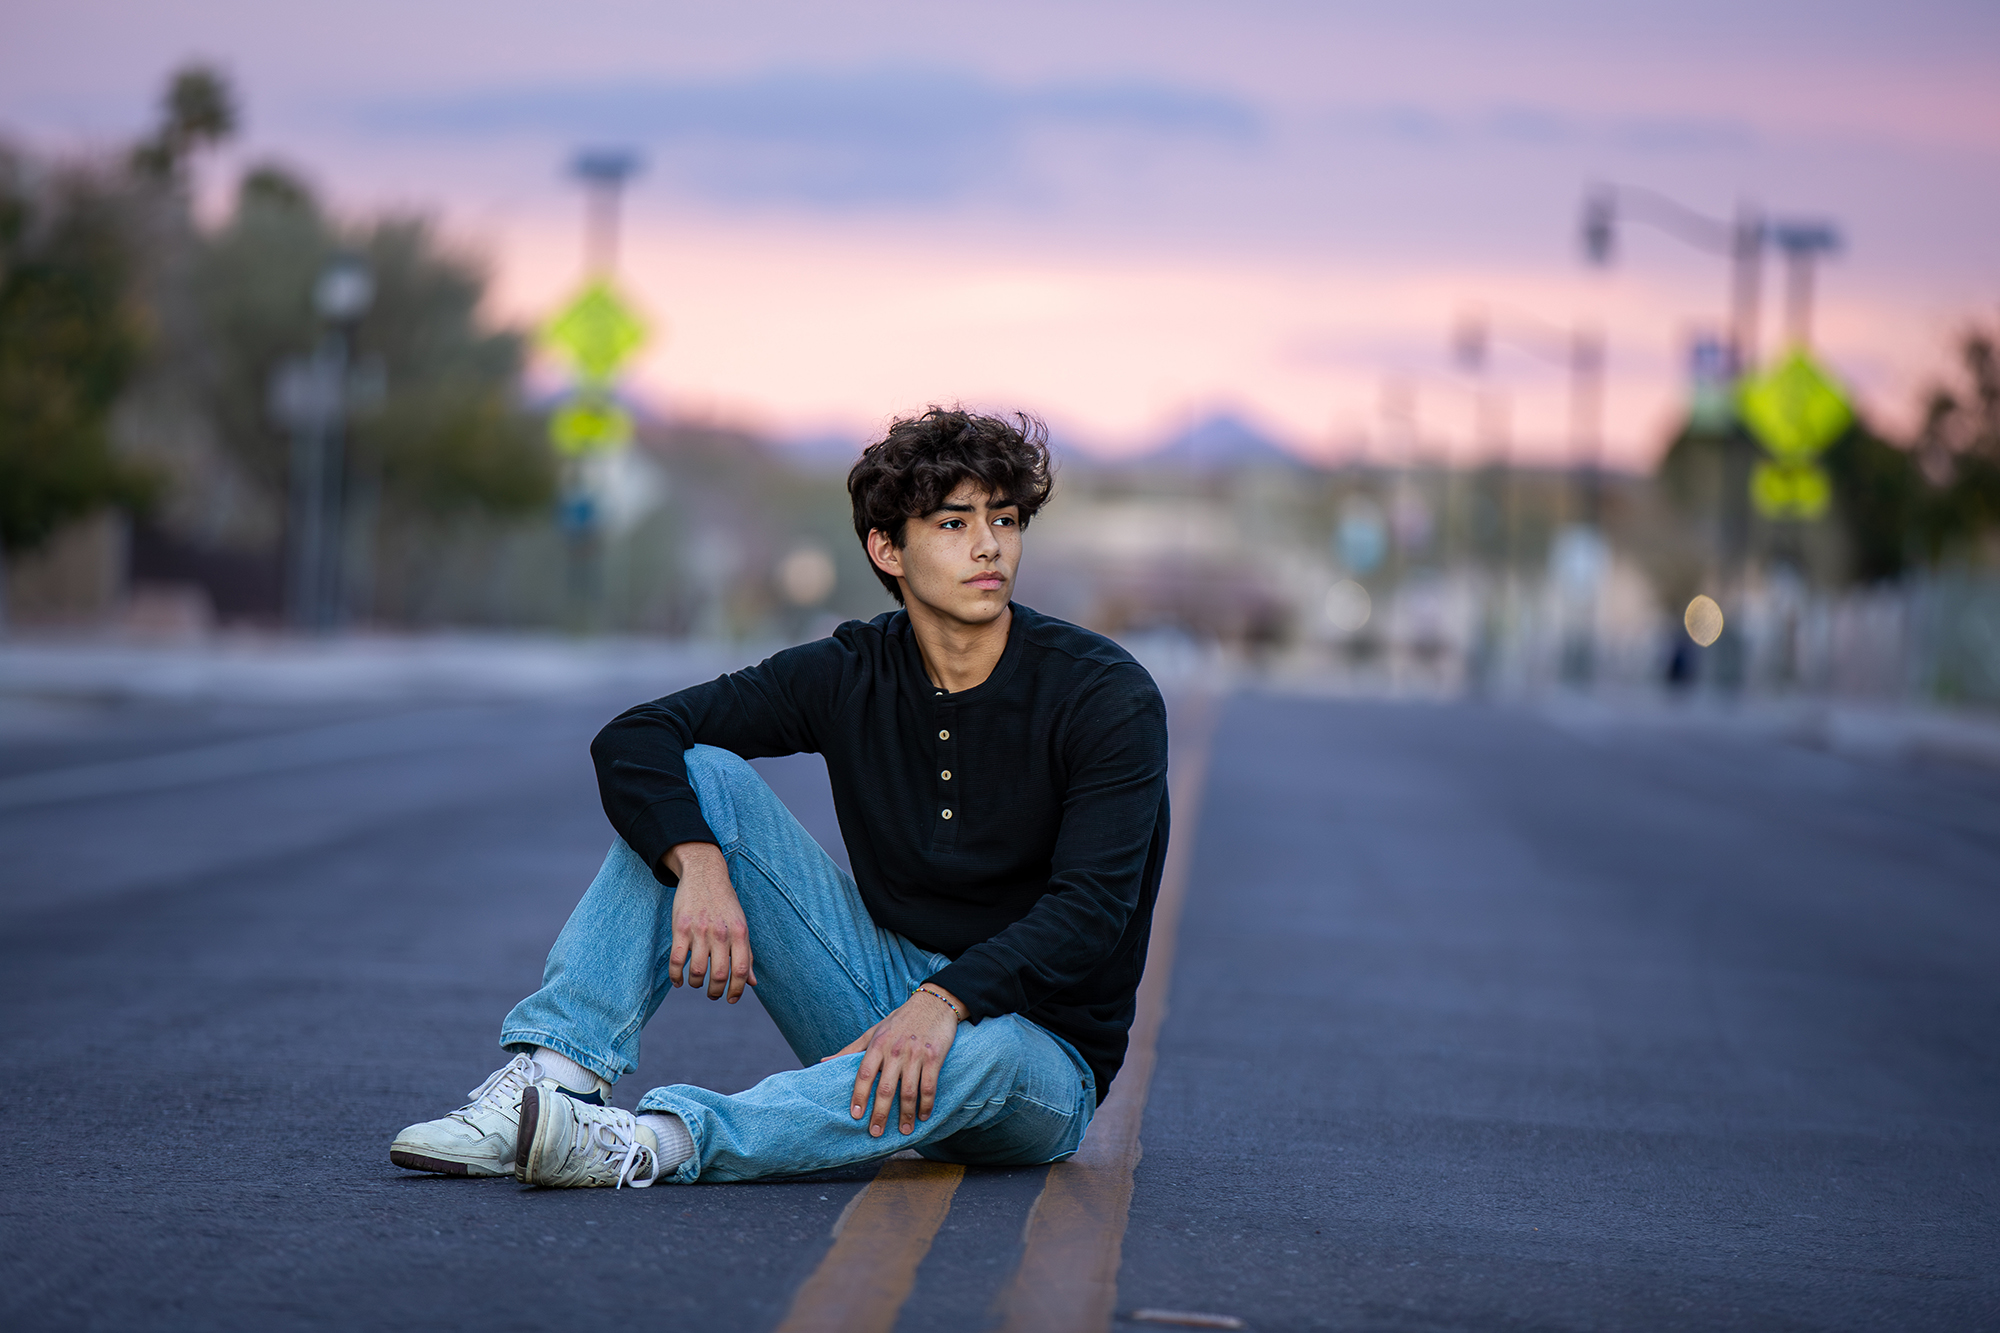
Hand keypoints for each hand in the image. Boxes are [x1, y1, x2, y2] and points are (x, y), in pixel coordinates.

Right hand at [663, 841, 756, 1001]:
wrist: (704, 874)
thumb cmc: (725, 904)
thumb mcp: (741, 925)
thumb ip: (747, 953)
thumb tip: (752, 983)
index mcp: (740, 933)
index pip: (741, 969)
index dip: (737, 990)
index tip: (731, 999)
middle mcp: (721, 933)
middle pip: (720, 974)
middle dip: (716, 992)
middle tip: (713, 995)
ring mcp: (700, 931)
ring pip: (697, 970)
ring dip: (696, 983)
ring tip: (696, 983)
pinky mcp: (680, 928)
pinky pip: (676, 960)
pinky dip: (676, 976)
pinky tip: (678, 981)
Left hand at [820, 986, 962, 1136]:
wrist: (934, 1003)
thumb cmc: (900, 1019)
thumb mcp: (873, 1031)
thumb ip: (850, 1049)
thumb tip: (823, 1062)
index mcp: (877, 1044)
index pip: (864, 1074)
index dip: (859, 1096)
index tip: (856, 1116)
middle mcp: (895, 1050)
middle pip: (885, 1088)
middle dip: (880, 1113)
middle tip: (876, 1132)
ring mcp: (915, 1054)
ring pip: (908, 1091)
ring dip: (906, 1114)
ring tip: (905, 1131)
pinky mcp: (934, 1057)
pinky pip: (929, 1086)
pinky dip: (926, 1104)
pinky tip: (923, 1116)